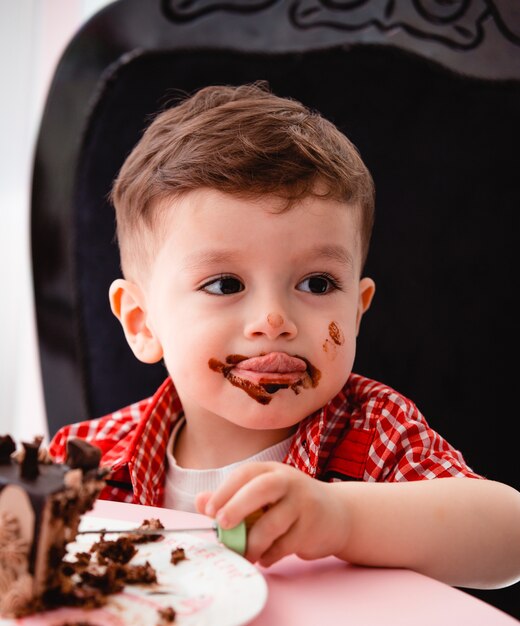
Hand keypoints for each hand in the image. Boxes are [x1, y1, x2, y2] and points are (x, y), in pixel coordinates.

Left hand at [195, 462, 349, 565]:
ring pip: (273, 524)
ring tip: (244, 554)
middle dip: (238, 506)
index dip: (225, 490)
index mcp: (271, 470)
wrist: (336, 514)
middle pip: (262, 489)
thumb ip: (230, 498)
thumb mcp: (261, 495)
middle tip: (222, 525)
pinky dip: (270, 555)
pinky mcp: (312, 527)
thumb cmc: (289, 504)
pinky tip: (266, 556)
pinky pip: (285, 545)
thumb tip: (199, 501)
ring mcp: (303, 503)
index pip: (245, 473)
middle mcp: (288, 481)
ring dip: (253, 543)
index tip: (208, 511)